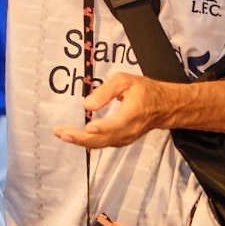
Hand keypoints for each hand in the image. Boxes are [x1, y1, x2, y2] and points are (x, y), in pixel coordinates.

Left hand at [53, 70, 178, 150]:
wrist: (163, 107)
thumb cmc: (144, 91)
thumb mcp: (125, 81)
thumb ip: (106, 91)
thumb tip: (87, 105)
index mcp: (133, 113)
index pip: (118, 124)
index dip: (103, 127)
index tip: (88, 126)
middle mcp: (130, 130)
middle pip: (104, 139)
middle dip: (81, 138)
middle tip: (61, 132)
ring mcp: (126, 137)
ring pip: (101, 144)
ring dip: (80, 141)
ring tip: (61, 134)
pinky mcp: (122, 140)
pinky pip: (103, 144)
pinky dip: (88, 142)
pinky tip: (74, 137)